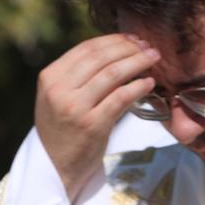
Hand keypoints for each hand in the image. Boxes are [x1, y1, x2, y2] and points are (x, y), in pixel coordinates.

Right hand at [34, 34, 159, 199]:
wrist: (56, 166)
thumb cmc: (63, 128)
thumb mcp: (59, 96)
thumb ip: (78, 74)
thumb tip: (116, 48)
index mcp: (50, 77)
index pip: (86, 48)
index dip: (114, 40)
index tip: (133, 38)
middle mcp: (59, 89)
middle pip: (101, 57)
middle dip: (130, 48)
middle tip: (149, 47)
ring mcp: (75, 107)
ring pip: (113, 73)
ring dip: (138, 62)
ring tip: (154, 59)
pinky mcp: (92, 124)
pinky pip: (121, 97)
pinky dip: (138, 86)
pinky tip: (149, 83)